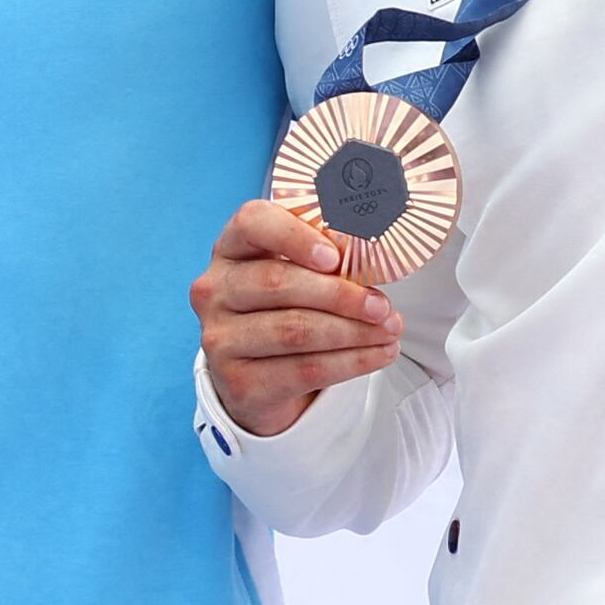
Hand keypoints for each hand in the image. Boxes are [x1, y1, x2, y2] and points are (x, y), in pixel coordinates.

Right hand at [192, 195, 406, 440]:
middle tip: (382, 305)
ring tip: (390, 331)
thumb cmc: (284, 311)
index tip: (334, 258)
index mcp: (230, 249)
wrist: (258, 378)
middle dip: (341, 295)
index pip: (252, 223)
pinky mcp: (237, 381)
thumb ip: (322, 261)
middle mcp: (215, 291)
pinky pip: (304, 369)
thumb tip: (373, 261)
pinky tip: (378, 355)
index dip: (294, 236)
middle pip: (278, 283)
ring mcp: (220, 338)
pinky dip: (351, 362)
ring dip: (354, 332)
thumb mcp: (295, 275)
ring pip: (295, 330)